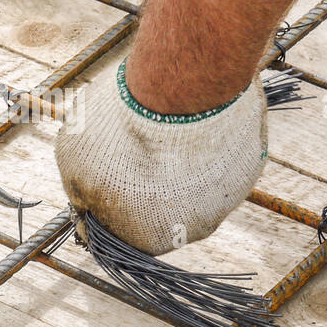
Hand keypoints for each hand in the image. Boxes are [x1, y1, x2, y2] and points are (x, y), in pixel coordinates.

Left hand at [55, 61, 266, 254]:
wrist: (180, 88)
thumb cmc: (119, 129)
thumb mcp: (74, 160)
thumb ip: (81, 190)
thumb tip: (84, 203)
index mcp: (150, 238)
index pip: (127, 228)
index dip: (113, 199)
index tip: (107, 170)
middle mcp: (195, 227)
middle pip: (167, 205)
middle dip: (150, 180)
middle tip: (137, 143)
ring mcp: (229, 196)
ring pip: (198, 180)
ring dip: (182, 160)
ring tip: (165, 124)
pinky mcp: (251, 162)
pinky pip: (223, 155)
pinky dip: (208, 139)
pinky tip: (194, 115)